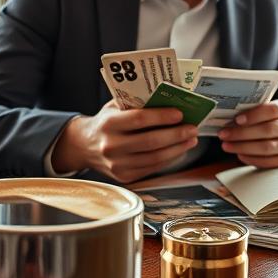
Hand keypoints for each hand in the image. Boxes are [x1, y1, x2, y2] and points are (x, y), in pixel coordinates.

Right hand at [51, 100, 198, 182]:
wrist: (84, 146)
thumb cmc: (106, 122)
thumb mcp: (114, 107)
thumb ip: (136, 104)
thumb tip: (169, 100)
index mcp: (108, 124)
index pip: (139, 119)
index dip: (162, 117)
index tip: (180, 114)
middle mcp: (111, 146)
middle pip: (151, 142)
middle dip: (176, 135)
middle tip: (193, 128)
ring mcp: (118, 165)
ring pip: (155, 159)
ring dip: (178, 149)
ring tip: (191, 139)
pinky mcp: (125, 177)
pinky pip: (153, 169)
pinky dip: (170, 159)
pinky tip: (179, 150)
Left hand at [217, 99, 277, 168]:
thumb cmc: (274, 121)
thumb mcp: (270, 111)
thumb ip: (255, 111)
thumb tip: (229, 117)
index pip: (273, 110)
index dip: (253, 115)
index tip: (236, 119)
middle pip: (267, 130)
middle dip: (242, 133)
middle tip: (224, 134)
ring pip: (266, 147)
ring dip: (243, 147)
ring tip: (227, 145)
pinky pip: (268, 161)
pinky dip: (251, 159)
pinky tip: (239, 154)